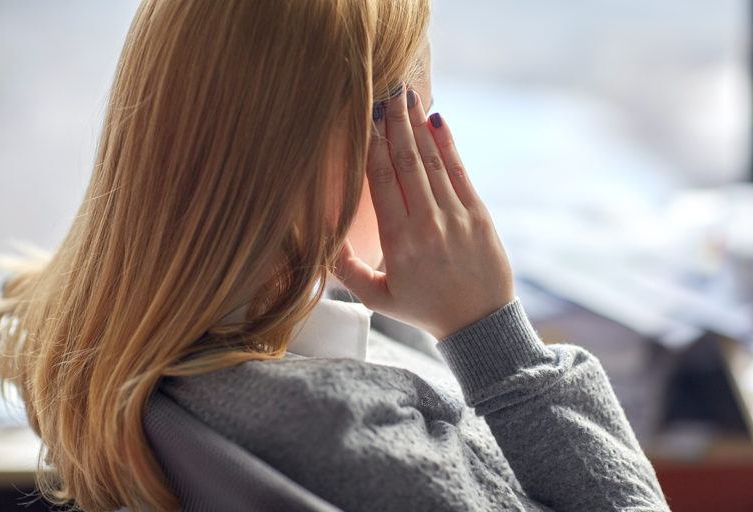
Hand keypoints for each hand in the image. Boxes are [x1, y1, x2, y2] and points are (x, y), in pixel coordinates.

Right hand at [335, 87, 514, 339]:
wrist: (479, 323)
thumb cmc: (422, 309)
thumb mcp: (375, 298)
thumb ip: (345, 268)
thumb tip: (321, 235)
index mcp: (398, 242)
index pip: (381, 181)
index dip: (371, 144)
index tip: (364, 116)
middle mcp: (427, 224)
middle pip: (407, 162)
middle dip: (395, 123)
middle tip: (387, 90)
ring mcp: (456, 217)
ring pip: (433, 162)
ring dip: (419, 126)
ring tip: (408, 96)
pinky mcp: (479, 215)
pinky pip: (460, 172)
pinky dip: (449, 145)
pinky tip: (437, 121)